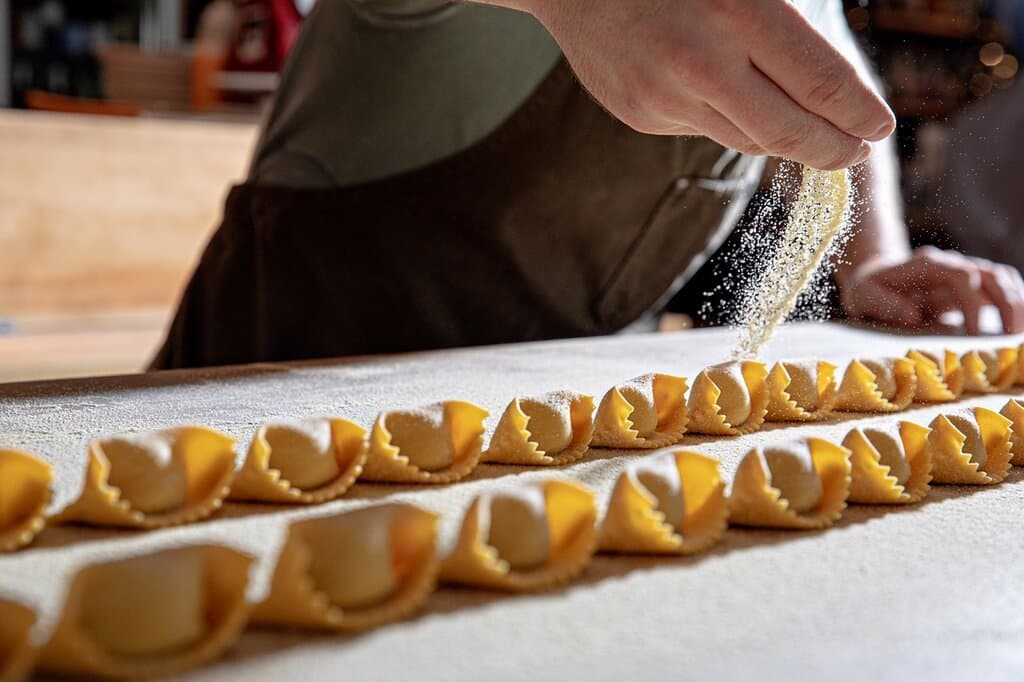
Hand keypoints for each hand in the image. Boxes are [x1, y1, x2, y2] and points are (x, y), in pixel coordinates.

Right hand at [501, 0, 894, 169]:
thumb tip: (838, 84)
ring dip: (786, 139)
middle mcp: (700, 62)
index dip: (860, 114)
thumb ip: (792, 24)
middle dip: (833, 149)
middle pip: (789, 132)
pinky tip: (729, 95)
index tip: (879, 128)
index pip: (822, 83)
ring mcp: (664, 97)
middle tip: (856, 152)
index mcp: (738, 12)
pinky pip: (705, 129)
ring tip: (810, 135)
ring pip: (747, 139)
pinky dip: (730, 119)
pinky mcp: (640, 116)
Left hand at [839, 246, 1023, 333]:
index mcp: (925, 265)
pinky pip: (1001, 290)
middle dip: (1006, 304)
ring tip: (1019, 334)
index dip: (973, 304)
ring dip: (1016, 304)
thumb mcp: (863, 296)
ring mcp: (964, 273)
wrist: (874, 278)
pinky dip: (1014, 304)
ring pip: (1001, 280)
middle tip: (1009, 337)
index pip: (961, 276)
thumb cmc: (868, 290)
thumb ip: (883, 304)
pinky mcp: (971, 287)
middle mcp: (950, 265)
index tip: (974, 333)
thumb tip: (912, 316)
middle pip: (989, 275)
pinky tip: (1016, 328)